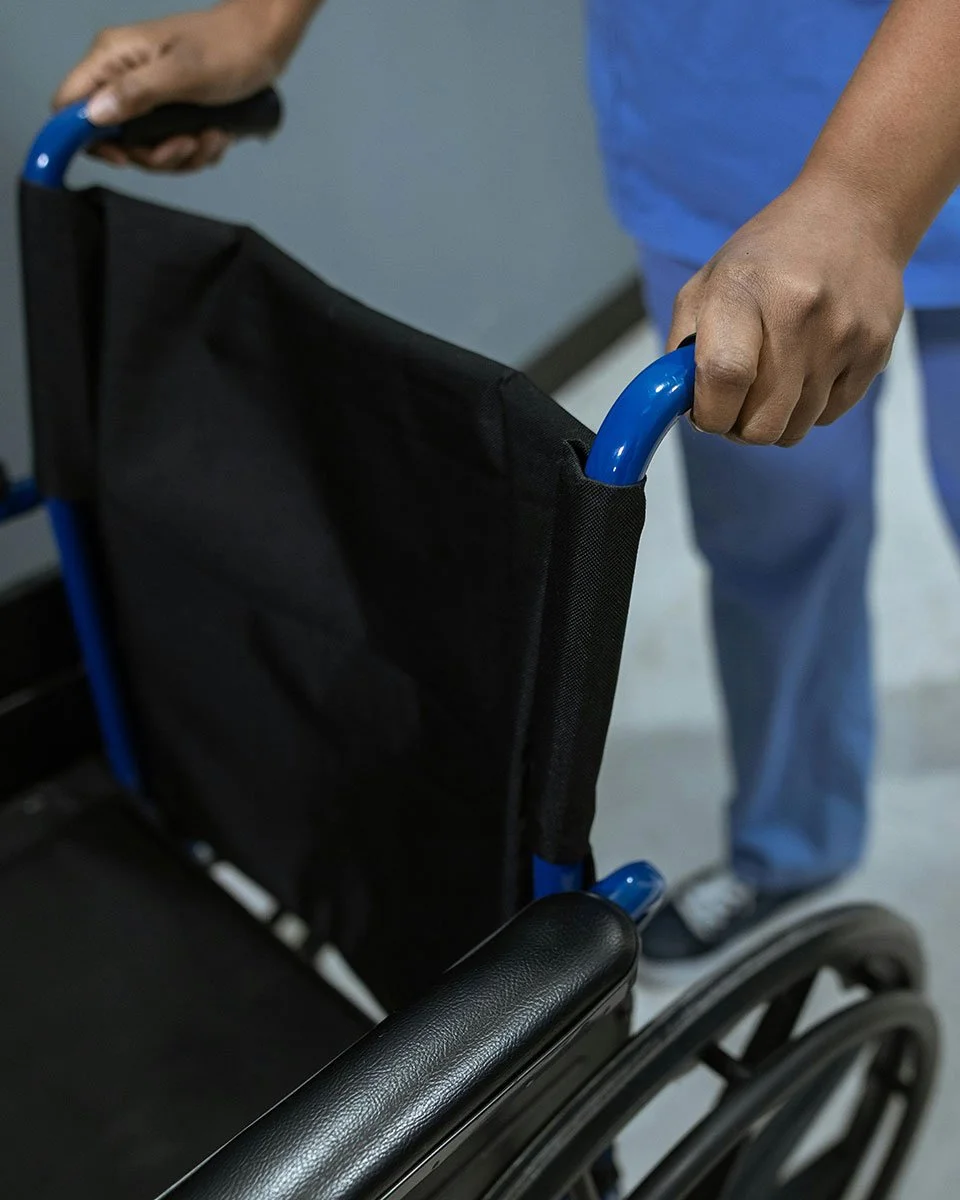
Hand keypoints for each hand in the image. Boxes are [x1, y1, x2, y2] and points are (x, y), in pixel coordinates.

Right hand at [53, 0, 312, 172]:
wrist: (266, 42)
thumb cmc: (229, 48)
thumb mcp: (182, 74)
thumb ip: (135, 93)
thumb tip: (94, 115)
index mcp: (113, 58)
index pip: (69, 105)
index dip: (86, 139)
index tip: (125, 156)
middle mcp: (124, 77)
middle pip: (113, 140)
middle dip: (154, 154)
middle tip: (187, 143)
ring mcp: (147, 95)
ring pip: (147, 149)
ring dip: (183, 155)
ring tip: (210, 135)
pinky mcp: (170, 110)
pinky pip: (172, 147)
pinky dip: (197, 149)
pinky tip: (216, 134)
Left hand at [668, 176, 904, 445]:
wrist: (852, 215)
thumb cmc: (766, 258)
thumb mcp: (707, 283)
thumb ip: (682, 347)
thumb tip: (684, 408)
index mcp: (743, 291)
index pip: (723, 377)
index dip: (709, 413)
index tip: (706, 410)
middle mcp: (798, 313)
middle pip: (761, 425)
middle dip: (739, 426)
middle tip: (736, 400)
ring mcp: (843, 335)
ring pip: (794, 430)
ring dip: (774, 418)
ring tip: (772, 377)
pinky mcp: (875, 351)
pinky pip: (829, 416)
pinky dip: (809, 407)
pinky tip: (807, 368)